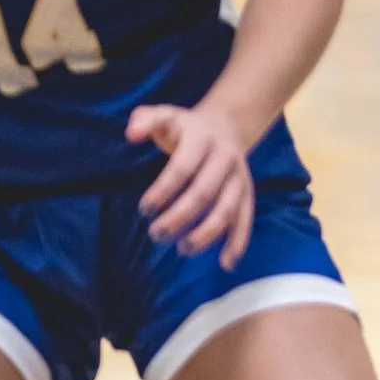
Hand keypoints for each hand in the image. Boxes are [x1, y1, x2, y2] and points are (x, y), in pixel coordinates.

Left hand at [127, 101, 255, 267]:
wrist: (226, 126)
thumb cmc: (185, 128)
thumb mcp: (165, 116)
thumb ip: (145, 120)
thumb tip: (132, 133)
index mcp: (201, 138)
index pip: (181, 168)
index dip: (163, 190)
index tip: (145, 210)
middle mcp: (224, 158)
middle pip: (204, 193)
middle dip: (179, 217)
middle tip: (156, 234)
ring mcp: (239, 177)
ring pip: (227, 210)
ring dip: (206, 234)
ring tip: (182, 249)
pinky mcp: (248, 193)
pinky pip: (246, 220)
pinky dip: (238, 242)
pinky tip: (225, 264)